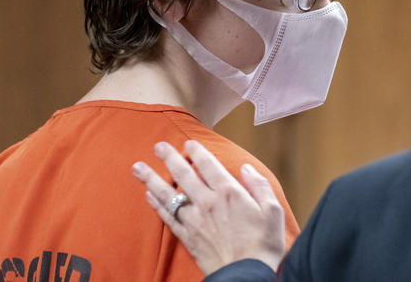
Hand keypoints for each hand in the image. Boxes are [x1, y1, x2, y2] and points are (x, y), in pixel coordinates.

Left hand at [132, 140, 285, 274]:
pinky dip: (156, 205)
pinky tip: (148, 196)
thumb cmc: (264, 244)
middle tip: (158, 145)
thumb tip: (246, 169)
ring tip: (138, 167)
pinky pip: (167, 217)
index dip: (197, 152)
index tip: (189, 143)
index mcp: (229, 193)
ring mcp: (195, 221)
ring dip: (152, 179)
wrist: (246, 276)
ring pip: (168, 195)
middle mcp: (207, 203)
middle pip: (183, 175)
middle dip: (169, 158)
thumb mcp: (272, 210)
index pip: (208, 165)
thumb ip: (259, 185)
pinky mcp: (188, 237)